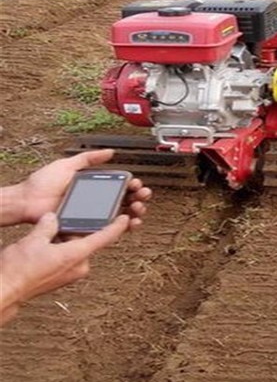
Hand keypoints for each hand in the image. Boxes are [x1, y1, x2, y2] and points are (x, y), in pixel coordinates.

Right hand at [0, 212, 129, 325]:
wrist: (4, 292)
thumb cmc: (19, 270)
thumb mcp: (34, 239)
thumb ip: (48, 225)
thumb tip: (53, 218)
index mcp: (76, 255)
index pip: (104, 238)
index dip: (117, 226)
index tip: (126, 218)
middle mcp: (78, 266)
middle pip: (87, 241)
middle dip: (80, 229)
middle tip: (71, 217)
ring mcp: (70, 274)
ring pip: (75, 249)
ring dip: (68, 239)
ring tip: (52, 232)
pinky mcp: (61, 278)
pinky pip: (68, 258)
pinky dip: (62, 249)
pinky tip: (47, 244)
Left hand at [6, 150, 151, 228]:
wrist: (27, 201)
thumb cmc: (43, 183)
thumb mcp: (68, 165)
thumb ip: (88, 158)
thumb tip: (110, 152)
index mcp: (94, 186)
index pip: (120, 186)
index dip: (132, 186)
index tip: (137, 184)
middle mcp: (95, 201)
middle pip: (125, 201)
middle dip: (139, 198)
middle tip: (143, 195)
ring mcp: (92, 215)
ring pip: (121, 216)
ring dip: (135, 212)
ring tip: (138, 209)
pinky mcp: (86, 227)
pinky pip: (108, 229)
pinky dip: (123, 228)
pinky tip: (130, 223)